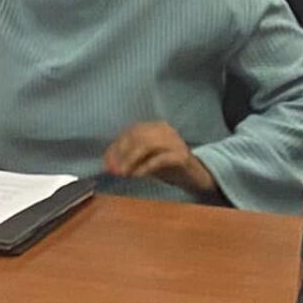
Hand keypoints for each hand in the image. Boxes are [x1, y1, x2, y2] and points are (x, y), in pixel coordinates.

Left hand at [102, 122, 218, 198]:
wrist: (196, 176)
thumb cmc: (169, 167)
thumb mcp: (147, 159)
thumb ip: (131, 158)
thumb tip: (109, 163)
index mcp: (156, 127)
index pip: (132, 132)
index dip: (117, 146)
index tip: (107, 162)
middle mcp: (165, 130)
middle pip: (138, 136)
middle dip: (122, 153)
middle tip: (113, 169)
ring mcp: (175, 141)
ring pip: (148, 144)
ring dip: (132, 159)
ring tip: (123, 173)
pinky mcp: (181, 156)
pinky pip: (160, 159)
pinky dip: (145, 167)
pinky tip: (137, 176)